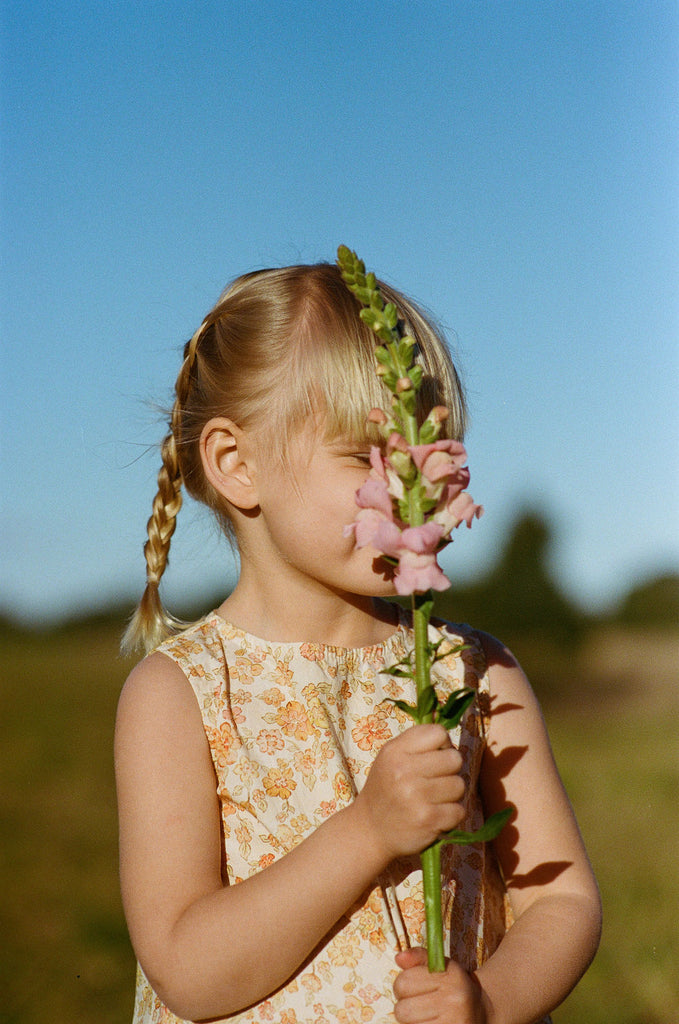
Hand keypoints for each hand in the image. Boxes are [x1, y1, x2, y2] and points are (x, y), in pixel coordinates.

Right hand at [354, 724, 464, 862]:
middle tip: (434, 781)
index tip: (434, 757)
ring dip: (450, 794)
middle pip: (455, 758)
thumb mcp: (391, 757)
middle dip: (449, 770)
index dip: (442, 745)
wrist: (369, 830)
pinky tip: (433, 816)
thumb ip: (417, 742)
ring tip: (432, 799)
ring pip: (459, 785)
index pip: (438, 733)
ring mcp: (416, 796)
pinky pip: (459, 810)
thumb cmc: (386, 789)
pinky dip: (450, 815)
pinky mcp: (428, 820)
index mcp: (395, 751)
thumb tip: (446, 729)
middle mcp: (403, 771)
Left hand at [394, 948, 487, 1023]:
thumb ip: (419, 957)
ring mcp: (453, 1023)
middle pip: (402, 1009)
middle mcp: (454, 1001)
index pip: (404, 982)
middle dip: (405, 1007)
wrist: (481, 1012)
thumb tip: (399, 957)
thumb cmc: (454, 987)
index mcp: (450, 977)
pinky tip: (430, 1022)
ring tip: (425, 1016)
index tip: (414, 987)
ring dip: (411, 1021)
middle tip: (418, 1004)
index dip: (403, 984)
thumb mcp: (442, 966)